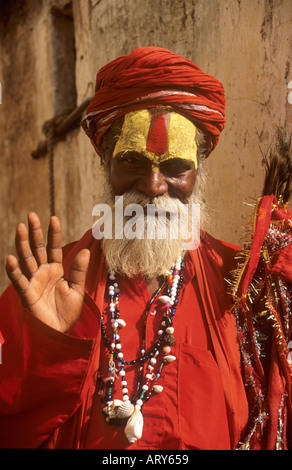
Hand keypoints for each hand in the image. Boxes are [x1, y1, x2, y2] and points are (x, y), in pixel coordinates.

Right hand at [6, 212, 89, 332]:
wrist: (60, 333)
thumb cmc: (68, 313)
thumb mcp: (77, 290)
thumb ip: (79, 270)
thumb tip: (86, 250)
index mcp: (56, 270)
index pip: (53, 247)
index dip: (53, 233)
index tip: (53, 218)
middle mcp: (43, 272)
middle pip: (37, 248)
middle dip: (34, 232)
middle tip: (31, 215)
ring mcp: (33, 281)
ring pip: (26, 259)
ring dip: (22, 244)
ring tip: (20, 227)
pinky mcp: (26, 293)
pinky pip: (19, 280)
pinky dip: (14, 270)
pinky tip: (11, 258)